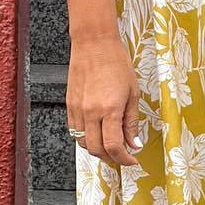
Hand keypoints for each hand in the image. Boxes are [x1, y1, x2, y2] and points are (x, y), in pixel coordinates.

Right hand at [66, 31, 143, 167]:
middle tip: (123, 157)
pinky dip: (86, 138)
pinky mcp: (70, 105)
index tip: (132, 160)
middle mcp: (90, 112)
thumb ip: (131, 122)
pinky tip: (97, 133)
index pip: (113, 146)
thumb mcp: (132, 93)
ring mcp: (77, 110)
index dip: (124, 159)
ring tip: (110, 146)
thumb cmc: (116, 62)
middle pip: (96, 150)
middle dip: (111, 159)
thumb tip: (134, 143)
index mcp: (109, 109)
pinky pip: (75, 131)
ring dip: (97, 150)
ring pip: (83, 143)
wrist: (94, 44)